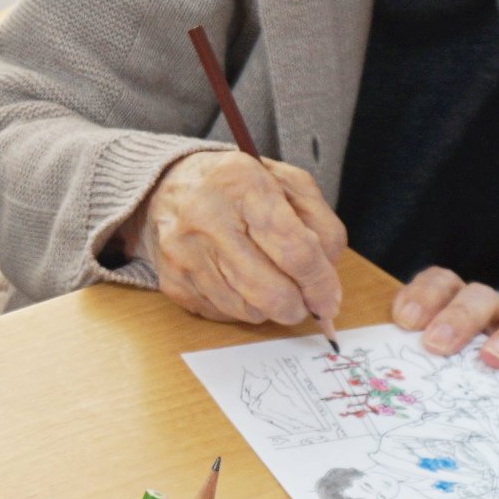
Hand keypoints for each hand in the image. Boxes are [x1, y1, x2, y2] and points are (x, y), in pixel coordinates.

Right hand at [125, 150, 346, 327]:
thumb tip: (327, 287)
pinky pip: (224, 315)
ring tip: (267, 280)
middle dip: (299, 305)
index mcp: (243, 183)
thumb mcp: (288, 184)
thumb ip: (321, 226)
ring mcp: (185, 253)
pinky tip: (237, 281)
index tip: (330, 300)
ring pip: (250, 311)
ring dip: (270, 307)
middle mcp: (207, 217)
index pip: (295, 251)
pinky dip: (241, 307)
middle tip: (305, 300)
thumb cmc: (239, 188)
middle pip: (272, 292)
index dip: (320, 283)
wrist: (169, 186)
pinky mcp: (173, 281)